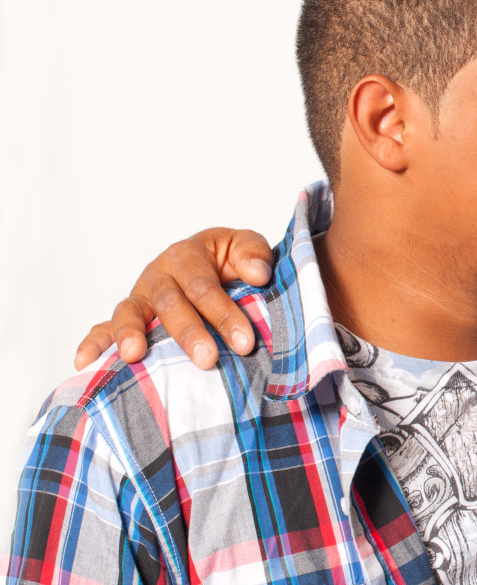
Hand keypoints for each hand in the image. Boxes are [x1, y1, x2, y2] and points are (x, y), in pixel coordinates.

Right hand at [74, 228, 272, 369]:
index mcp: (186, 255)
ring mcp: (139, 297)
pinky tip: (85, 363)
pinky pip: (102, 328)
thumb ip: (253, 253)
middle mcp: (157, 275)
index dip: (223, 314)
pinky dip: (92, 343)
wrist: (212, 264)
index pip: (203, 286)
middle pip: (170, 304)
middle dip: (189, 333)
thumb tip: (258, 274)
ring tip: (134, 355)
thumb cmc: (230, 260)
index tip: (245, 342)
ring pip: (131, 314)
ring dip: (131, 334)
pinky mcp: (128, 317)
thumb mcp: (244, 246)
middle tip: (207, 360)